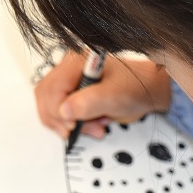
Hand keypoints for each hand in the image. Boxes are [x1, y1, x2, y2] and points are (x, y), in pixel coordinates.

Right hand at [34, 51, 171, 137]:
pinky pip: (60, 112)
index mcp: (76, 62)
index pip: (52, 88)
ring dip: (67, 124)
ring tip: (93, 128)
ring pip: (50, 107)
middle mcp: (68, 69)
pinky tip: (91, 125)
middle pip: (46, 98)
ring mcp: (68, 81)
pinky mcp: (71, 94)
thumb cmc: (134, 88)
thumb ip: (90, 102)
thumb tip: (64, 111)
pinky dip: (72, 124)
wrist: (146, 90)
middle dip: (62, 119)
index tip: (74, 125)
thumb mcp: (115, 96)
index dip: (59, 110)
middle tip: (80, 130)